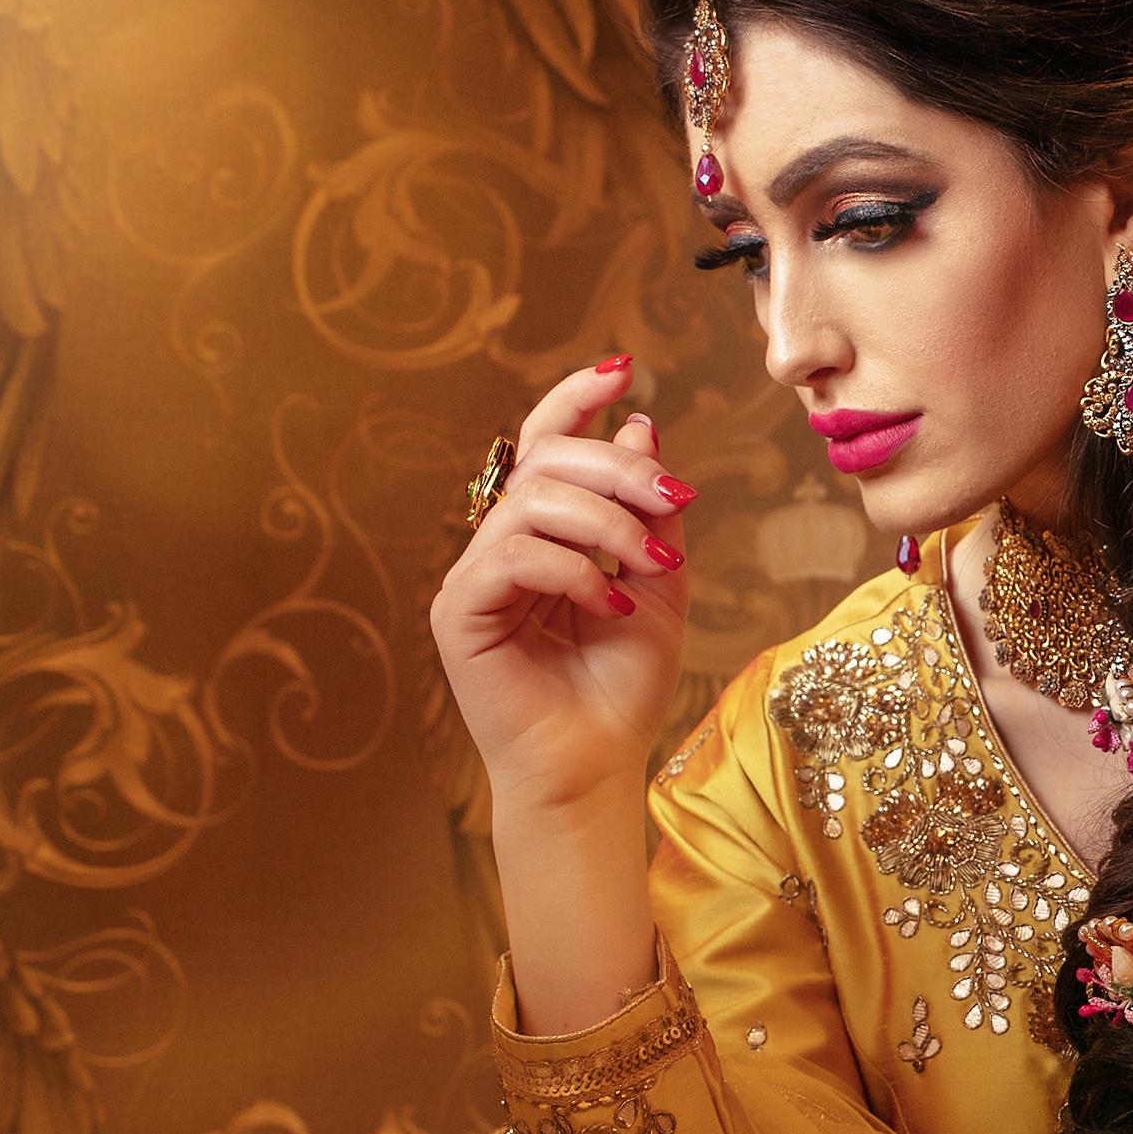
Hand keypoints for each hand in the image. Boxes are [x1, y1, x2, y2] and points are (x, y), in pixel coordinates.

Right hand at [431, 357, 695, 811]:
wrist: (597, 764)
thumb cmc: (622, 684)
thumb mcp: (659, 581)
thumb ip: (650, 509)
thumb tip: (642, 423)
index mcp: (544, 532)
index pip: (545, 444)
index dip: (574, 399)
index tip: (624, 369)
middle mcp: (500, 544)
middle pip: (545, 461)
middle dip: (617, 468)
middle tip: (674, 496)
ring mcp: (474, 576)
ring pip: (531, 502)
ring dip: (607, 523)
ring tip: (652, 567)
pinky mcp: (458, 612)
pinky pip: (511, 557)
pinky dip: (573, 571)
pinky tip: (610, 604)